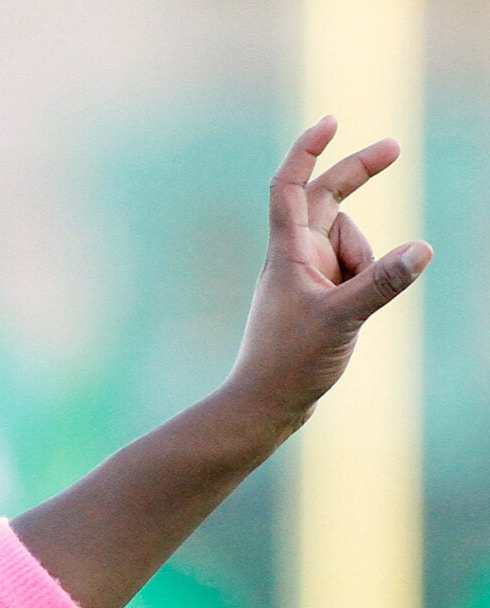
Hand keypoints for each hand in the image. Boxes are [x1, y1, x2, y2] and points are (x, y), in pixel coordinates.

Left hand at [227, 117, 430, 435]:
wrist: (266, 403)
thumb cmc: (290, 363)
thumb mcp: (342, 319)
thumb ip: (382, 283)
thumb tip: (422, 249)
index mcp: (287, 252)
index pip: (290, 187)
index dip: (306, 151)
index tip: (331, 121)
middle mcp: (293, 256)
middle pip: (328, 199)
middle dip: (359, 174)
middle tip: (397, 147)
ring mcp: (306, 274)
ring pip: (353, 244)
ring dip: (366, 264)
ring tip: (345, 310)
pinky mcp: (318, 294)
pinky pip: (356, 270)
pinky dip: (365, 281)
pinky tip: (348, 320)